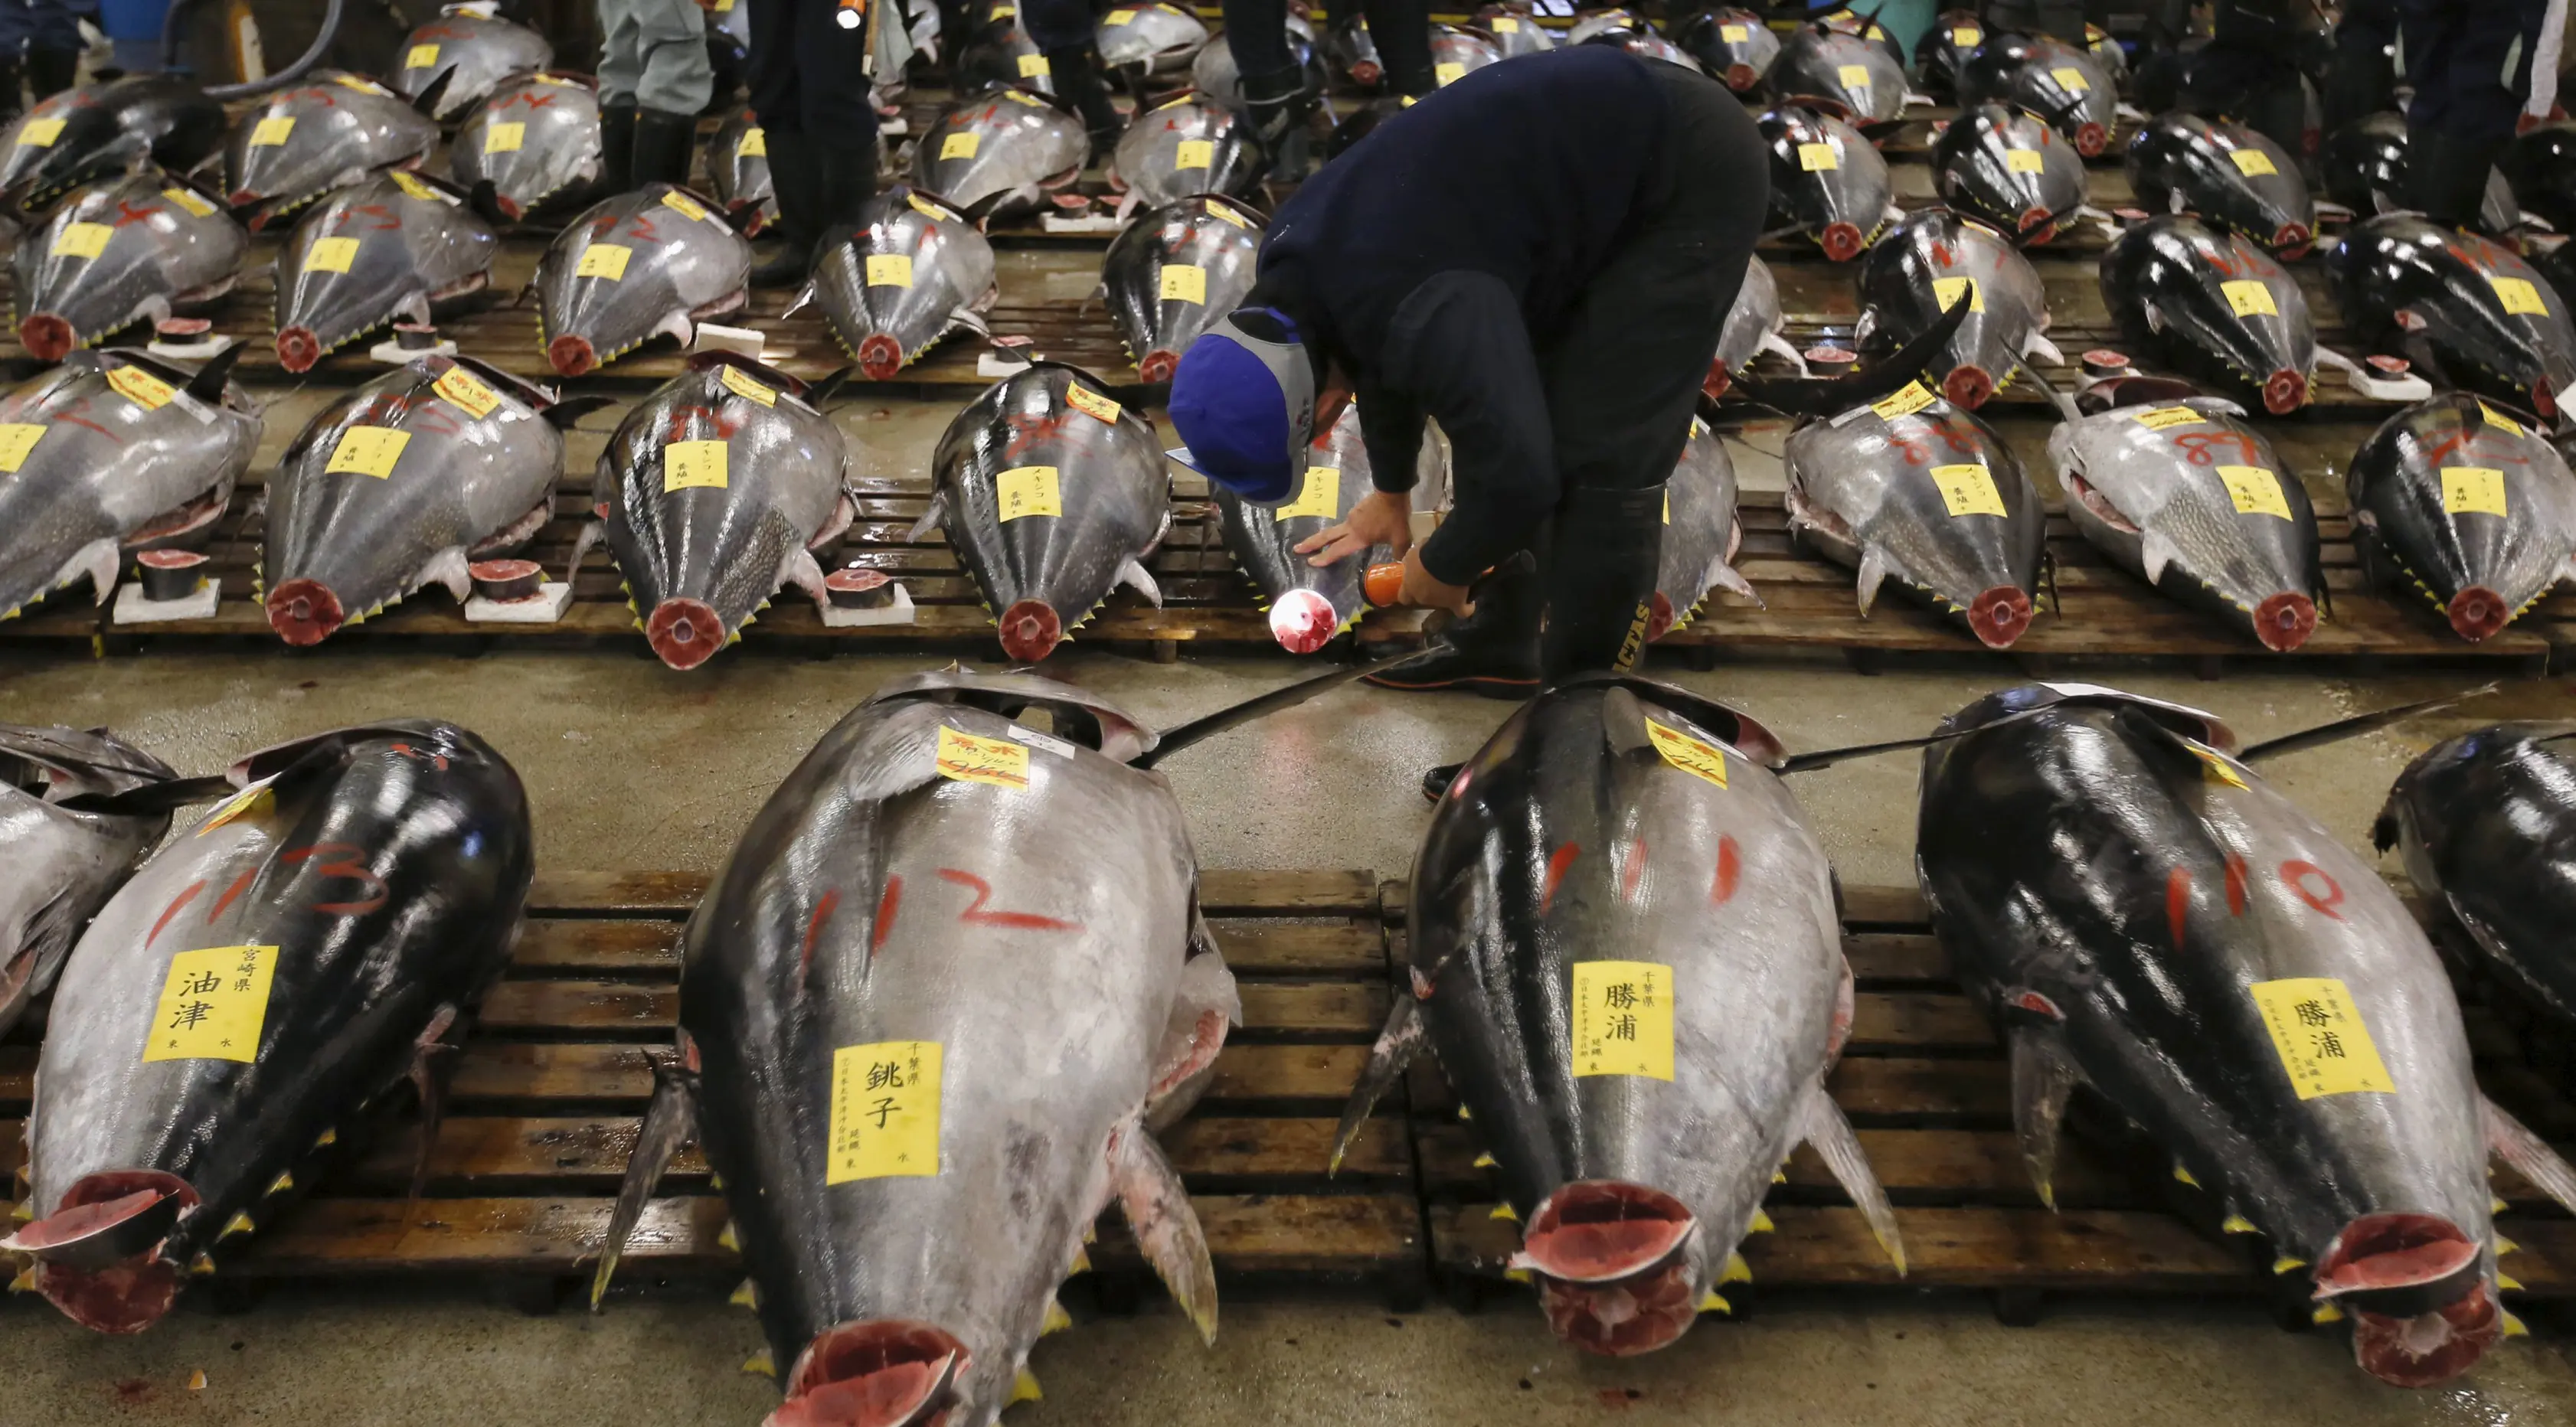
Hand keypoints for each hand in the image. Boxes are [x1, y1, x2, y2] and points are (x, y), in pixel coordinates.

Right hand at [1296, 488, 1412, 566]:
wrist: (1392, 490)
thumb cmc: (1394, 516)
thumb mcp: (1401, 537)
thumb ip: (1400, 552)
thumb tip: (1402, 563)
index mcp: (1358, 536)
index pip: (1337, 550)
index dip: (1324, 558)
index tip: (1310, 562)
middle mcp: (1351, 527)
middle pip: (1326, 536)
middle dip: (1311, 544)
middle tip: (1296, 549)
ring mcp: (1352, 517)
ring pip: (1337, 530)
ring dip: (1328, 537)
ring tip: (1321, 544)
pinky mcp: (1357, 510)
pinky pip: (1349, 523)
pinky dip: (1344, 531)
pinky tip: (1351, 532)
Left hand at [1397, 548, 1472, 614]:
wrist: (1446, 556)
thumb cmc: (1427, 553)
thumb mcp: (1413, 553)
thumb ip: (1411, 561)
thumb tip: (1410, 563)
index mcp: (1410, 586)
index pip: (1404, 597)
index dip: (1410, 591)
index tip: (1416, 584)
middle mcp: (1423, 597)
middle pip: (1425, 598)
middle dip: (1430, 590)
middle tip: (1438, 578)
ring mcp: (1440, 603)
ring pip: (1443, 602)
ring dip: (1448, 594)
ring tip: (1458, 582)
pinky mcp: (1456, 604)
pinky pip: (1462, 611)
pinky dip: (1467, 607)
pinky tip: (1470, 602)